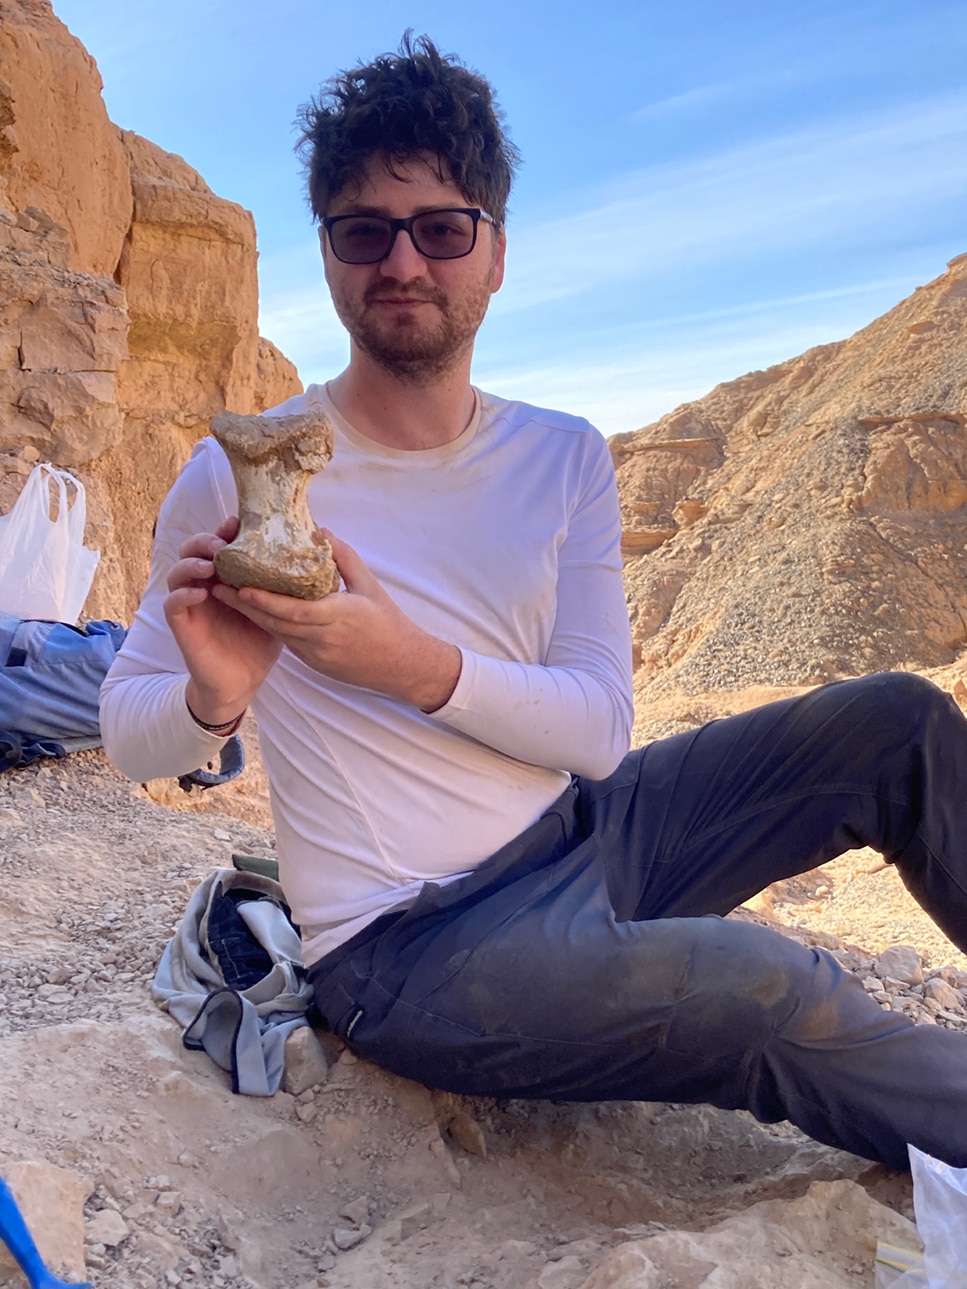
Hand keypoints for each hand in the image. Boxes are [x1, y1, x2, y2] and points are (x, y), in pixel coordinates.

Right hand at [164, 517, 281, 722]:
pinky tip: (202, 592)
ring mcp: (191, 605)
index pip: (218, 544)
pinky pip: (173, 604)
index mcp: (225, 578)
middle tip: (222, 543)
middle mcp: (204, 585)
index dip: (224, 531)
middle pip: (192, 550)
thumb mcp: (276, 609)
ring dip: (191, 564)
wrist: (242, 682)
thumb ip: (282, 586)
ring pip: (177, 572)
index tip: (238, 523)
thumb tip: (315, 561)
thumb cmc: (259, 643)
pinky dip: (183, 595)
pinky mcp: (183, 626)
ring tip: (211, 565)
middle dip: (205, 541)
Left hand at [211, 531, 461, 711]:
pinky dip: (268, 625)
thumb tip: (321, 531)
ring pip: (277, 633)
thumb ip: (344, 558)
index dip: (265, 601)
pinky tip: (253, 611)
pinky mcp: (314, 662)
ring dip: (251, 615)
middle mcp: (322, 638)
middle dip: (245, 605)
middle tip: (218, 584)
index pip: (294, 612)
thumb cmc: (388, 622)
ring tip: (227, 594)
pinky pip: (286, 641)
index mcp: (339, 617)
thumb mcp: (370, 586)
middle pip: (276, 623)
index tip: (240, 585)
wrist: (402, 666)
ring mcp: (316, 654)